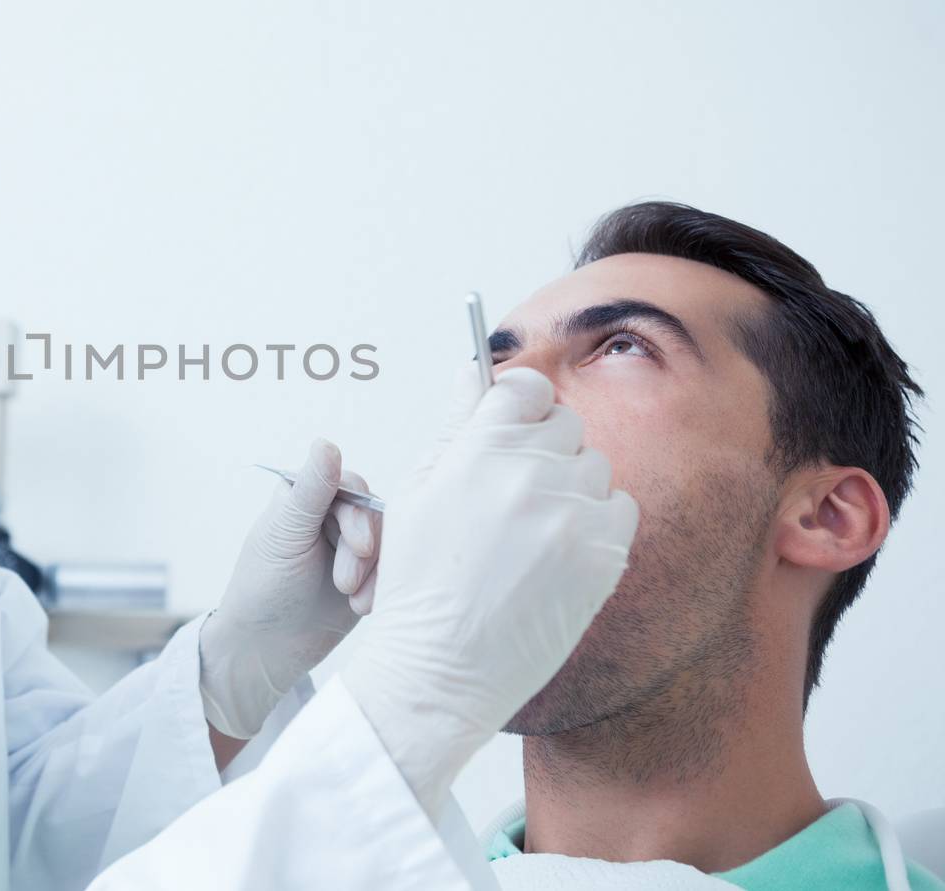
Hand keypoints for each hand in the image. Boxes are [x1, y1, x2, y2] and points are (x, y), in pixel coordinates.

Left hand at [200, 439, 382, 738]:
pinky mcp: (368, 577)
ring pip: (389, 543)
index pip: (351, 486)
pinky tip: (360, 607)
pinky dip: (382, 588)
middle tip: (344, 583)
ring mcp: (352, 547)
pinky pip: (393, 570)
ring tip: (351, 599)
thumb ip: (312, 492)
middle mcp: (331, 517)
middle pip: (374, 515)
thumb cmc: (263, 588)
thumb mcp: (286, 536)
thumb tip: (326, 443)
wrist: (267, 649)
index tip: (358, 545)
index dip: (359, 513)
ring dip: (374, 572)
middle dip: (363, 551)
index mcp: (305, 497)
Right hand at [340, 366, 637, 814]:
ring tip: (531, 529)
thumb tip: (473, 371)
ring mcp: (571, 516)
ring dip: (571, 486)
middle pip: (566, 423)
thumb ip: (455, 425)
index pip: (526, 386)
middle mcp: (530, 475)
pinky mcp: (602, 556)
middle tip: (514, 489)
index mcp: (478, 452)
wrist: (442, 668)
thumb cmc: (421, 582)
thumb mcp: (418, 491)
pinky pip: (620, 508)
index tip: (514, 420)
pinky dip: (596, 522)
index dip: (520, 401)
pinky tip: (559, 549)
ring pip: (595, 466)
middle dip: (545, 446)